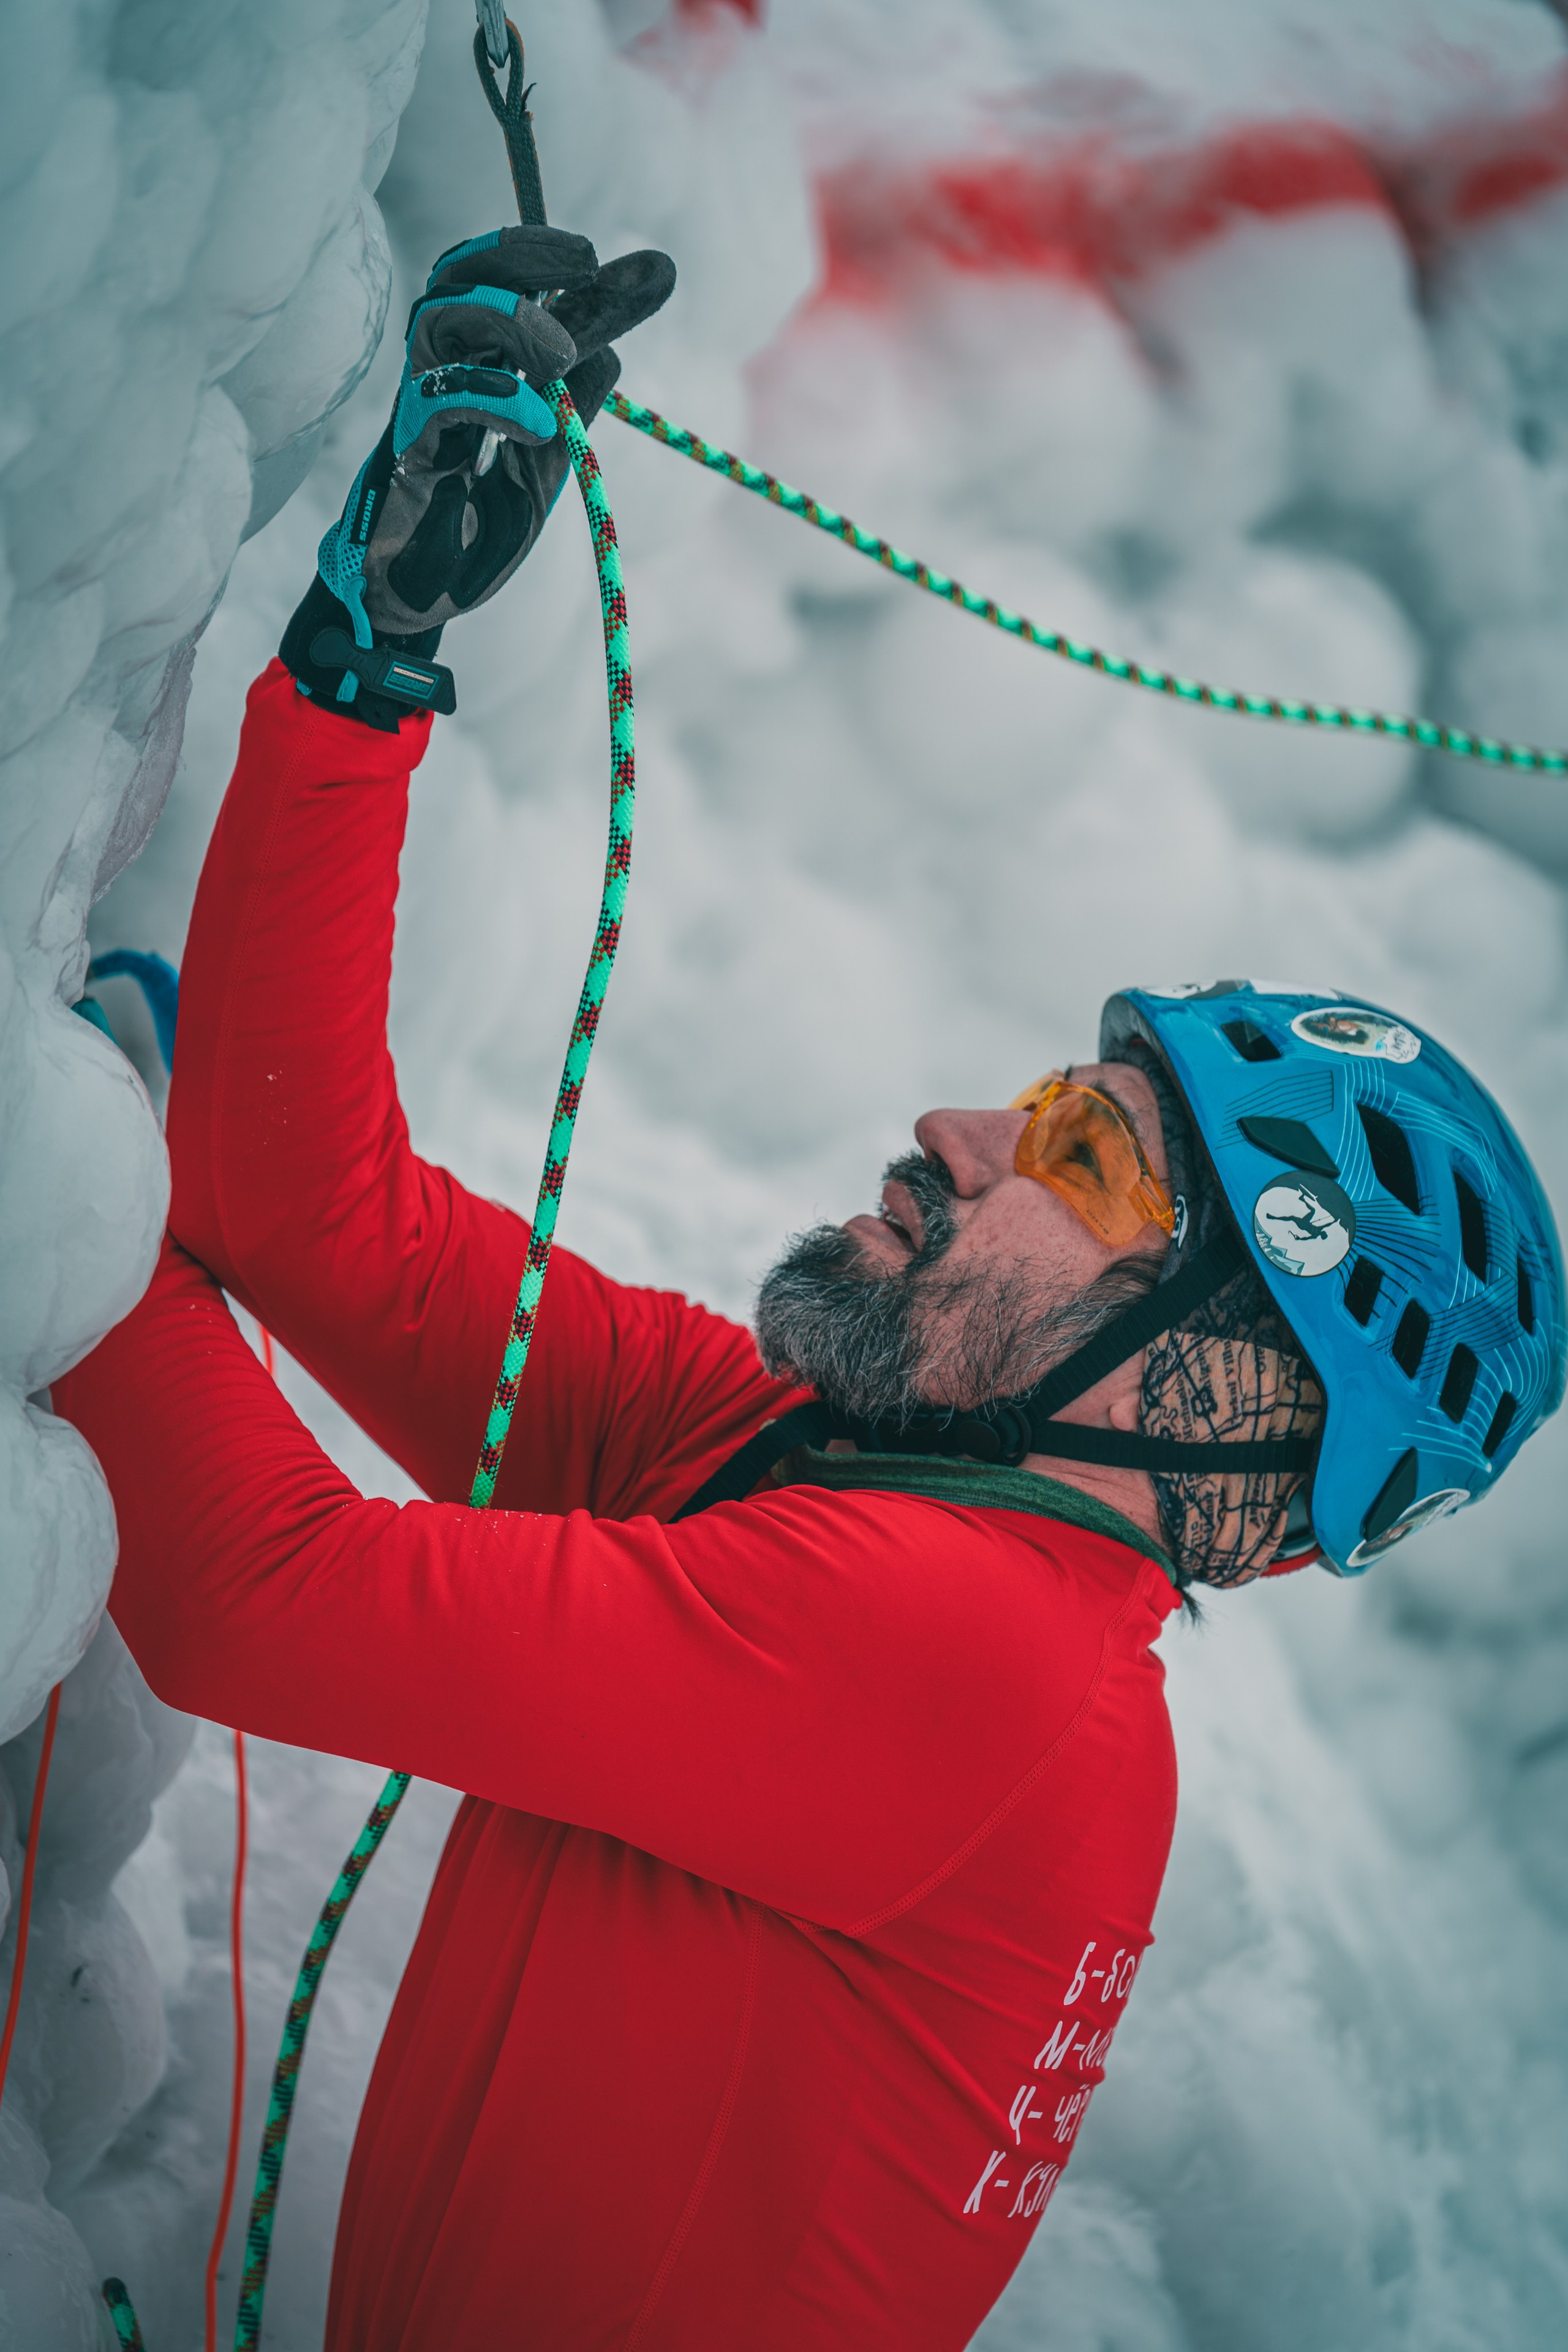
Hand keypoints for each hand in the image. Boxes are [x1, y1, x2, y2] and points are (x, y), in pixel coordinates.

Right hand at [281, 225, 674, 727]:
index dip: (551, 265)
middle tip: (587, 260)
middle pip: (455, 279)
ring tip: (561, 352)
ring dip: (507, 319)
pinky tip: (535, 418)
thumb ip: (567, 417)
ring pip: (437, 321)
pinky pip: (436, 402)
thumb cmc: (464, 541)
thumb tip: (610, 353)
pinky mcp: (404, 457)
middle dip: (521, 256)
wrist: (411, 608)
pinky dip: (491, 399)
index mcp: (470, 378)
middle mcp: (437, 380)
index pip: (501, 295)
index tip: (615, 260)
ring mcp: (416, 414)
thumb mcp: (539, 474)